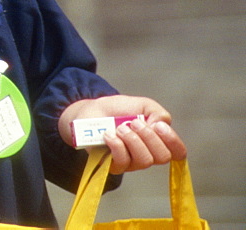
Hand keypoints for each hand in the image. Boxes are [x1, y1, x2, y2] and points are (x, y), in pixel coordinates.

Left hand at [59, 95, 186, 174]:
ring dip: (133, 140)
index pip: (178, 152)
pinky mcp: (113, 166)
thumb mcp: (143, 105)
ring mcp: (131, 163)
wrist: (92, 111)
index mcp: (158, 141)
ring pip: (144, 160)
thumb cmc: (118, 110)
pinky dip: (117, 145)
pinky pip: (122, 162)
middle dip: (149, 137)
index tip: (158, 125)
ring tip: (121, 127)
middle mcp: (147, 155)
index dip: (173, 141)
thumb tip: (161, 125)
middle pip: (162, 157)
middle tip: (134, 122)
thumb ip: (158, 113)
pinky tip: (109, 134)